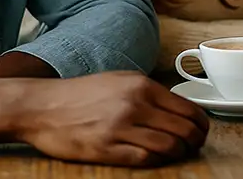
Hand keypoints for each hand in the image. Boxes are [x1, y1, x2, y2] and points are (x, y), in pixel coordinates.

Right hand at [13, 71, 209, 166]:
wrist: (41, 105)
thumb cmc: (81, 94)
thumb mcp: (120, 80)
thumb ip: (148, 92)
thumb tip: (175, 109)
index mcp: (142, 86)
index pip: (189, 108)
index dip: (202, 125)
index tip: (201, 132)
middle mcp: (136, 104)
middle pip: (185, 129)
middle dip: (195, 142)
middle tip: (192, 147)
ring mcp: (121, 127)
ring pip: (169, 146)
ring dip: (178, 154)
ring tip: (176, 155)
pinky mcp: (106, 148)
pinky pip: (145, 158)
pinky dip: (157, 162)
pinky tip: (155, 160)